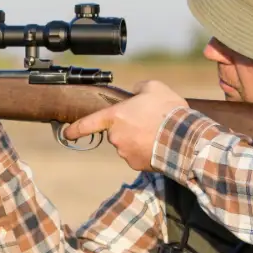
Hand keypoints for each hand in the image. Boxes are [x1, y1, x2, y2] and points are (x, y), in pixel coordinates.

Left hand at [63, 80, 187, 170]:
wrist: (185, 137)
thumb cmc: (167, 110)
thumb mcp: (154, 87)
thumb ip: (139, 87)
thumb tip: (135, 92)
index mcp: (114, 116)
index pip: (87, 123)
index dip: (75, 129)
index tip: (67, 133)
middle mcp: (115, 137)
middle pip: (116, 132)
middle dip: (128, 127)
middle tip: (147, 121)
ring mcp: (125, 153)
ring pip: (127, 145)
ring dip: (138, 139)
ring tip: (157, 132)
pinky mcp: (137, 165)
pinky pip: (138, 156)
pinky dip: (146, 151)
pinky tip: (160, 144)